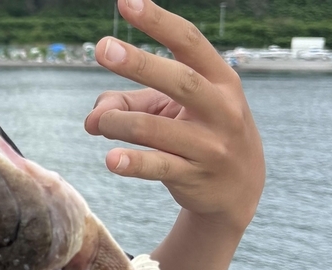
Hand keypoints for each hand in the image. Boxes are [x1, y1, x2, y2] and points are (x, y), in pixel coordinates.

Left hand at [84, 0, 264, 235]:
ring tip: (96, 123)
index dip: (157, 22)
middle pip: (179, 80)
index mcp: (219, 79)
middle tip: (102, 47)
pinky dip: (133, 163)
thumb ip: (129, 105)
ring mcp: (210, 145)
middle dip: (139, 63)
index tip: (126, 2)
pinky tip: (111, 159)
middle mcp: (220, 108)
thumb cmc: (199, 134)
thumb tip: (92, 116)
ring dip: (120, 124)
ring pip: (157, 129)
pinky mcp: (195, 177)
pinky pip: (160, 167)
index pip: (189, 42)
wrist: (240, 188)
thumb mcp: (172, 112)